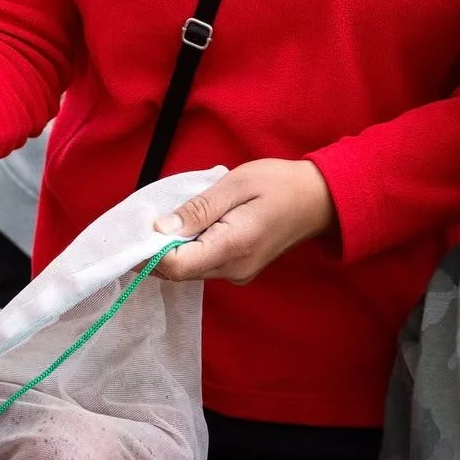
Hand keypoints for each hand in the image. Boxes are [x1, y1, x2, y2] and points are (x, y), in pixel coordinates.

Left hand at [153, 159, 336, 283]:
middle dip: (159, 248)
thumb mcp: (236, 184)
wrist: (320, 200)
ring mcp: (238, 274)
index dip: (150, 252)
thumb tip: (160, 228)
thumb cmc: (280, 184)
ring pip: (190, 269)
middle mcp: (233, 270)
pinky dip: (192, 247)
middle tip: (153, 215)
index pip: (176, 266)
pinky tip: (196, 224)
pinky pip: (204, 264)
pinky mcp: (240, 271)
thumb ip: (198, 209)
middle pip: (180, 271)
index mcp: (232, 248)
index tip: (139, 228)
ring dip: (176, 246)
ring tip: (179, 214)